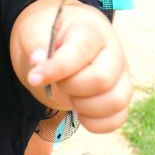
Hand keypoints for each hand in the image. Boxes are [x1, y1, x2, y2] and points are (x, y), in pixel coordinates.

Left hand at [26, 8, 131, 133]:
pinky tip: (80, 113)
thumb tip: (38, 60)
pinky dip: (95, 123)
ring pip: (115, 101)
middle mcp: (113, 52)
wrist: (56, 45)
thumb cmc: (46, 36)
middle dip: (70, 87)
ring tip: (69, 95)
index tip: (33, 78)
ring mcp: (121, 75)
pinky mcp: (120, 96)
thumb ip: (34, 44)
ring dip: (84, 107)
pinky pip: (118, 119)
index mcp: (91, 31)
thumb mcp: (33, 32)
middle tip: (57, 81)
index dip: (57, 69)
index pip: (81, 51)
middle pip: (101, 80)